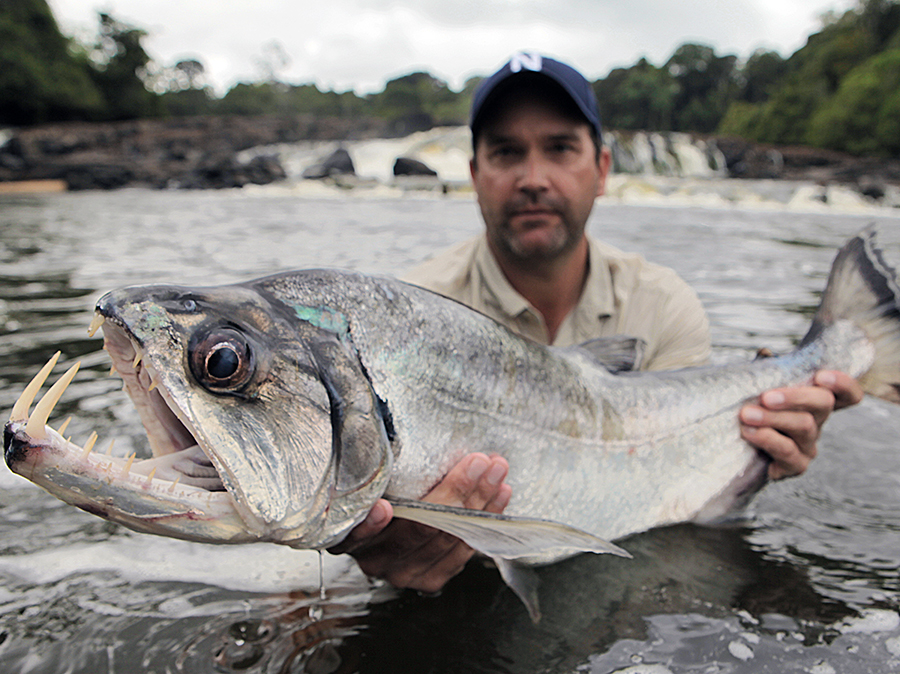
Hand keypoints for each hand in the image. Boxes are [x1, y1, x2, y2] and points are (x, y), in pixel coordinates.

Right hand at [327, 453, 511, 593]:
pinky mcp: (430, 578)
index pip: (359, 532)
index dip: (371, 524)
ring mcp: (404, 573)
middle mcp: (375, 559)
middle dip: (455, 492)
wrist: (388, 526)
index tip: (383, 507)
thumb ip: (376, 466)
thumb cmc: (380, 490)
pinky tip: (499, 496)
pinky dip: (485, 520)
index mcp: (350, 534)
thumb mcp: (371, 476)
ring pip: (448, 539)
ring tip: (496, 471)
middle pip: (419, 530)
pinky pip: (463, 551)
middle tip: (479, 462)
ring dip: (479, 502)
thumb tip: (384, 435)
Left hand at [739, 370, 863, 479]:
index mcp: (813, 402)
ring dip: (772, 418)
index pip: (846, 393)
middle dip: (794, 397)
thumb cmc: (751, 410)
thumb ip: (765, 370)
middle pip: (823, 404)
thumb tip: (766, 354)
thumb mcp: (758, 387)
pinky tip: (748, 433)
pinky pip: (788, 451)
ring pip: (803, 426)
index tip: (820, 376)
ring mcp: (808, 445)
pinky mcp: (795, 465)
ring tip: (746, 415)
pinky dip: (767, 439)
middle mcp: (817, 422)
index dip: (843, 384)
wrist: (733, 448)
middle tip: (766, 397)